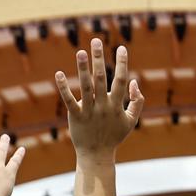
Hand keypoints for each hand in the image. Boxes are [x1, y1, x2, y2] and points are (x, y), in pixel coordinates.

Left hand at [57, 39, 142, 159]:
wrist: (97, 155)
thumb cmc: (114, 136)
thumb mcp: (131, 120)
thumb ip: (137, 101)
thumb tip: (134, 81)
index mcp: (117, 105)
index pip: (121, 80)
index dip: (122, 63)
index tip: (121, 48)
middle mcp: (103, 106)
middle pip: (101, 78)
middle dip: (99, 59)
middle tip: (96, 41)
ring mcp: (89, 111)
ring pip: (86, 87)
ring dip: (83, 69)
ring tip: (80, 51)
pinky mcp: (76, 116)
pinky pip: (69, 101)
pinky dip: (64, 88)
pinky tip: (58, 74)